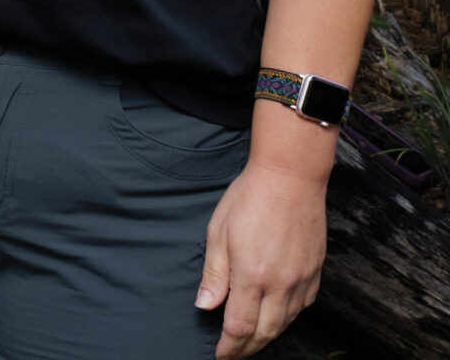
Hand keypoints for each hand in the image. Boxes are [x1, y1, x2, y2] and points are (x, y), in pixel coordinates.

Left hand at [199, 162, 327, 357]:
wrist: (290, 178)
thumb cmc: (249, 200)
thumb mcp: (218, 232)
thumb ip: (214, 274)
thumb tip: (205, 305)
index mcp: (252, 276)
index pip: (240, 327)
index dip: (229, 346)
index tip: (219, 355)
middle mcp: (281, 284)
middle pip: (265, 332)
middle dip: (247, 348)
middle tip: (232, 354)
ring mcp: (302, 280)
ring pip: (285, 323)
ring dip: (267, 336)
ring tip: (250, 341)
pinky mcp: (316, 273)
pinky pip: (302, 307)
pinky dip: (286, 319)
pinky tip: (276, 317)